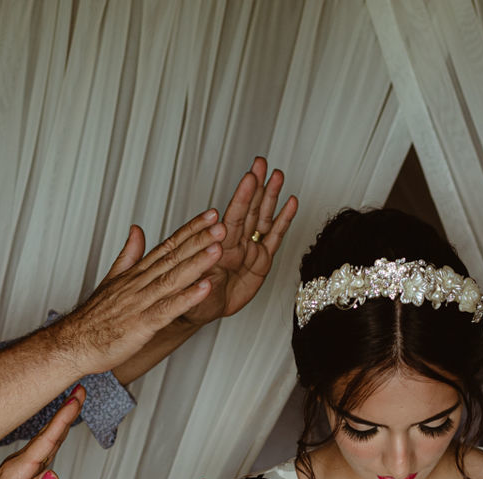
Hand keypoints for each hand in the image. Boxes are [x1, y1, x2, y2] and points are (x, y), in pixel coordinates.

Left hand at [0, 386, 81, 478]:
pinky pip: (43, 448)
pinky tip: (61, 428)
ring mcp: (21, 466)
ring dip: (62, 419)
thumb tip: (53, 476)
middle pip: (47, 434)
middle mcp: (19, 464)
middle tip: (80, 391)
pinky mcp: (24, 471)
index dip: (61, 420)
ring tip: (75, 401)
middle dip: (65, 411)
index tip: (73, 401)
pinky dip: (55, 434)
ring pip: (46, 439)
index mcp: (18, 471)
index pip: (45, 443)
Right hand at [51, 212, 225, 372]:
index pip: (167, 245)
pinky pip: (167, 309)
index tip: (210, 216)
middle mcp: (140, 283)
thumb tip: (137, 230)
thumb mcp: (113, 279)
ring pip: (173, 279)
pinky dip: (186, 299)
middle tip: (221, 224)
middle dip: (199, 240)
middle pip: (173, 257)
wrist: (73, 343)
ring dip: (197, 263)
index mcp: (136, 273)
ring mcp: (141, 303)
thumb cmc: (95, 317)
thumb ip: (129, 254)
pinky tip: (204, 289)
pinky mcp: (141, 325)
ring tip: (217, 249)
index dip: (190, 230)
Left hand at [181, 157, 299, 325]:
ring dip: (271, 197)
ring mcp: (250, 250)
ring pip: (262, 218)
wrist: (202, 310)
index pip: (233, 215)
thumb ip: (203, 262)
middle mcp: (235, 242)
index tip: (249, 177)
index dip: (243, 196)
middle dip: (257, 186)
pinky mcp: (262, 262)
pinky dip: (283, 221)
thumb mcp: (191, 280)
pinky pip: (274, 238)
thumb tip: (214, 244)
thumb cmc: (192, 293)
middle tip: (262, 164)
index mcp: (218, 243)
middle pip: (249, 209)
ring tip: (278, 176)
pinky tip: (291, 204)